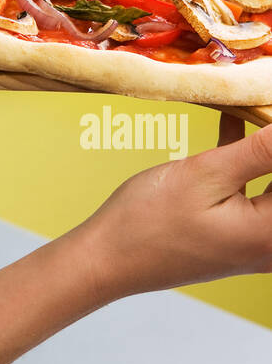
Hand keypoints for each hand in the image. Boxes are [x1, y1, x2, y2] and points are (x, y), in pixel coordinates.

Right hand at [78, 112, 271, 302]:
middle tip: (260, 107)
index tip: (266, 106)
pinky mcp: (233, 233)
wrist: (108, 257)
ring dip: (262, 149)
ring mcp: (252, 240)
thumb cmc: (150, 220)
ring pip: (270, 185)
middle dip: (269, 144)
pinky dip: (246, 160)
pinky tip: (233, 125)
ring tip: (252, 110)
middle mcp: (270, 244)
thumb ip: (260, 151)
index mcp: (271, 233)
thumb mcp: (207, 174)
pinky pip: (252, 191)